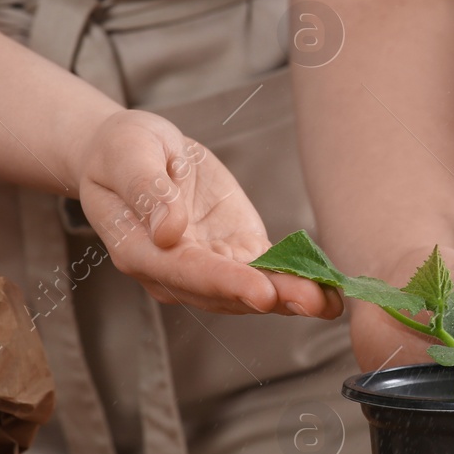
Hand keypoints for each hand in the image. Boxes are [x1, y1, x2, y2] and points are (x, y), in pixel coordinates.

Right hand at [77, 110, 342, 316]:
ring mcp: (209, 265)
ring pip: (253, 288)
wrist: (134, 153)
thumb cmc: (122, 151)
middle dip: (272, 297)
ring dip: (292, 297)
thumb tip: (169, 231)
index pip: (188, 271)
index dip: (227, 283)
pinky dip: (298, 282)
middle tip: (314, 302)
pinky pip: (268, 272)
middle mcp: (175, 271)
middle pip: (226, 291)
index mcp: (141, 251)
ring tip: (330, 301)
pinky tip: (330, 292)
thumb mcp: (126, 154)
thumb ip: (147, 192)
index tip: (263, 291)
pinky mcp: (236, 252)